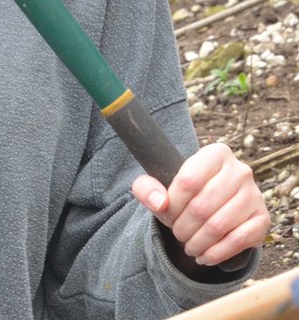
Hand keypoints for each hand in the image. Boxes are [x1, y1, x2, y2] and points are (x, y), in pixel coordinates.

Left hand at [132, 142, 269, 267]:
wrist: (213, 203)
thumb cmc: (183, 192)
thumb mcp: (158, 184)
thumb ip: (146, 188)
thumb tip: (159, 203)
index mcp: (215, 154)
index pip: (188, 181)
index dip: (172, 204)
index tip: (165, 214)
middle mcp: (239, 171)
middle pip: (202, 207)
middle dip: (183, 227)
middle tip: (177, 234)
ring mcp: (254, 195)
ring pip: (219, 226)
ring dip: (198, 243)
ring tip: (188, 247)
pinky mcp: (263, 218)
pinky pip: (238, 241)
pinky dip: (217, 253)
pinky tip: (204, 256)